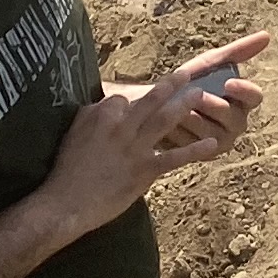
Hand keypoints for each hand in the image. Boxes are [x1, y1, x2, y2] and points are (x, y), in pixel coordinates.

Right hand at [52, 32, 270, 229]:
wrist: (66, 203)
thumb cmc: (66, 168)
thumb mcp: (73, 131)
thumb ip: (92, 115)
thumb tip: (104, 104)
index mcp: (102, 114)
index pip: (125, 98)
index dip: (133, 102)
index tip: (138, 104)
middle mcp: (122, 126)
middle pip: (150, 100)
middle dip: (171, 85)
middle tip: (188, 73)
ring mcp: (135, 148)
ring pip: (165, 121)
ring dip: (184, 106)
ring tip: (201, 95)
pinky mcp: (145, 170)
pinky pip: (174, 158)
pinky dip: (194, 150)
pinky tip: (211, 143)